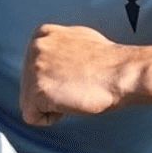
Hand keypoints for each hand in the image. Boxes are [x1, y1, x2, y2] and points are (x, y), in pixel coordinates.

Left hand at [20, 24, 137, 124]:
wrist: (122, 73)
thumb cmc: (109, 62)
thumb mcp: (78, 40)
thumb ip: (58, 48)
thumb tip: (51, 59)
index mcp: (42, 34)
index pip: (34, 70)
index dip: (56, 80)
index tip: (74, 77)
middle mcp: (35, 47)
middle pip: (29, 86)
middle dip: (51, 93)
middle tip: (77, 86)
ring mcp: (33, 68)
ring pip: (30, 103)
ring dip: (53, 105)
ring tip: (75, 92)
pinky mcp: (37, 89)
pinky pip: (33, 117)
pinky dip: (52, 118)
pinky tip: (71, 102)